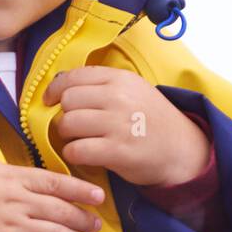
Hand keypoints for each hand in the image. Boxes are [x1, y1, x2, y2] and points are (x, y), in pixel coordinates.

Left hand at [42, 67, 210, 185]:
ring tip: (80, 139)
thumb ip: (101, 85)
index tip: (49, 101)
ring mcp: (119, 124)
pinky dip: (73, 153)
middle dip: (63, 115)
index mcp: (120, 79)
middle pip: (67, 101)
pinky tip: (84, 154)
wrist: (182, 150)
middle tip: (73, 126)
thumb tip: (59, 85)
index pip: (72, 77)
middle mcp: (119, 97)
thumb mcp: (132, 91)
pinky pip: (76, 149)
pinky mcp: (117, 151)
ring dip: (67, 135)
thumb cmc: (150, 120)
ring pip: (67, 124)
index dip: (54, 90)